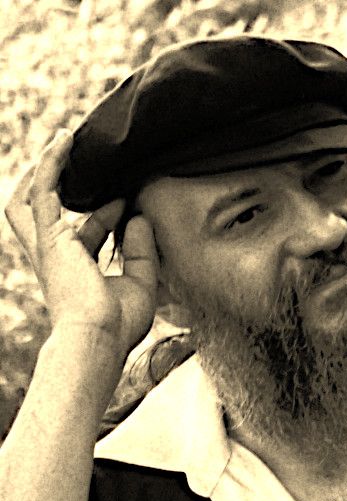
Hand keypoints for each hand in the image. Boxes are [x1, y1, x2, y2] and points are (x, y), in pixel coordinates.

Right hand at [4, 129, 157, 356]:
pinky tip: (64, 141)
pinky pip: (43, 192)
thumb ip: (140, 249)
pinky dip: (52, 165)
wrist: (100, 341)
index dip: (109, 215)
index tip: (130, 203)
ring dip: (47, 169)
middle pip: (44, 213)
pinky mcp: (49, 237)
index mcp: (76, 269)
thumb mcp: (139, 281)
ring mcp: (49, 246)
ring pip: (32, 196)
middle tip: (79, 162)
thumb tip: (140, 216)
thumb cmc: (118, 324)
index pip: (88, 232)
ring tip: (65, 139)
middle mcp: (56, 255)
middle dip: (59, 188)